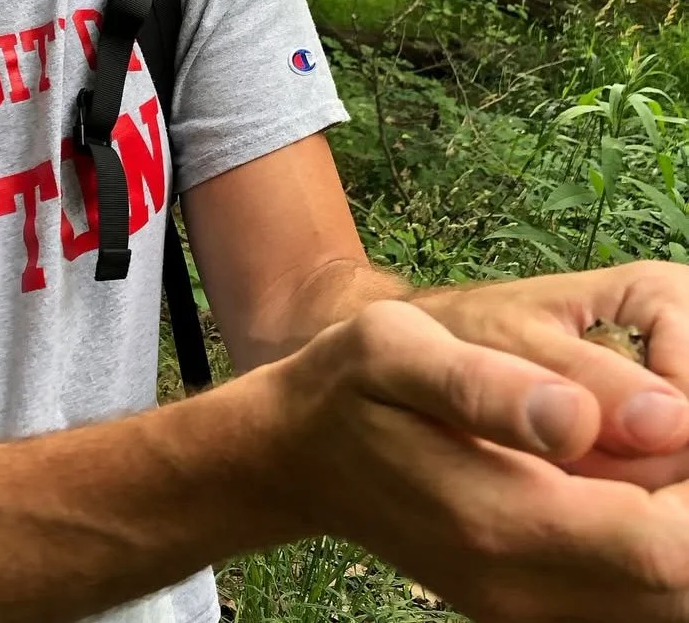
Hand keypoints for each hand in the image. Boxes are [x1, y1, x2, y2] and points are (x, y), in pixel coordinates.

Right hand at [256, 299, 688, 621]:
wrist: (296, 453)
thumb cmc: (346, 387)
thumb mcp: (395, 348)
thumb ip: (486, 385)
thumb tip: (580, 419)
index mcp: (498, 519)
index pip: (669, 544)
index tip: (679, 410)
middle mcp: (523, 589)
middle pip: (680, 587)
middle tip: (664, 422)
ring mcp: (525, 608)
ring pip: (661, 600)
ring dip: (676, 525)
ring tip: (646, 450)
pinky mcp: (526, 607)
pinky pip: (627, 597)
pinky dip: (649, 542)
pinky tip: (620, 482)